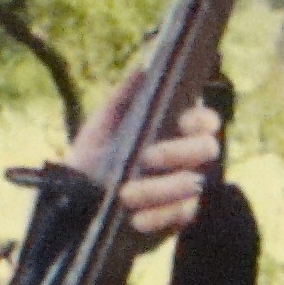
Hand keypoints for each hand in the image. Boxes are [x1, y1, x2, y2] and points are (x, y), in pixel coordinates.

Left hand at [65, 71, 221, 240]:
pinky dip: (157, 218)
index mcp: (175, 130)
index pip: (205, 120)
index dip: (201, 119)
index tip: (181, 122)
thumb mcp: (103, 124)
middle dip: (178, 152)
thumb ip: (125, 95)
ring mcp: (185, 189)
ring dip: (159, 189)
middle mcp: (187, 159)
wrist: (76, 204)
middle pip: (207, 150)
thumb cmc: (93, 157)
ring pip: (192, 186)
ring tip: (126, 194)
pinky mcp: (176, 218)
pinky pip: (179, 217)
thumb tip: (145, 65)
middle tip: (147, 157)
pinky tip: (136, 219)